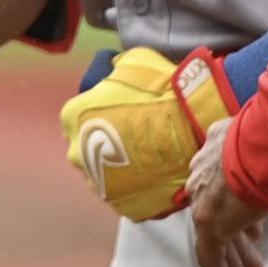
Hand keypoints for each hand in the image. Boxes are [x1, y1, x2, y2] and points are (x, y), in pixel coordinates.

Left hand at [59, 46, 236, 222]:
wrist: (194, 122)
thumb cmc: (163, 89)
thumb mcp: (132, 62)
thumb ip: (114, 68)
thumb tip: (112, 66)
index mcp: (73, 116)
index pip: (80, 116)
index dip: (105, 113)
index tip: (126, 114)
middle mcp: (78, 152)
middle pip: (90, 148)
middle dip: (109, 144)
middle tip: (141, 135)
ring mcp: (98, 182)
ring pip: (107, 174)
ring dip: (124, 167)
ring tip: (154, 156)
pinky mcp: (122, 204)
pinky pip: (127, 195)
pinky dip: (140, 187)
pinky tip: (160, 173)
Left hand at [187, 121, 267, 266]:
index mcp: (219, 149)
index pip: (225, 190)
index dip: (242, 217)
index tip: (256, 235)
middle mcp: (206, 173)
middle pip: (221, 219)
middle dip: (240, 247)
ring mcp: (205, 198)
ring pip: (216, 242)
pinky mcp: (208, 222)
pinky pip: (209, 258)